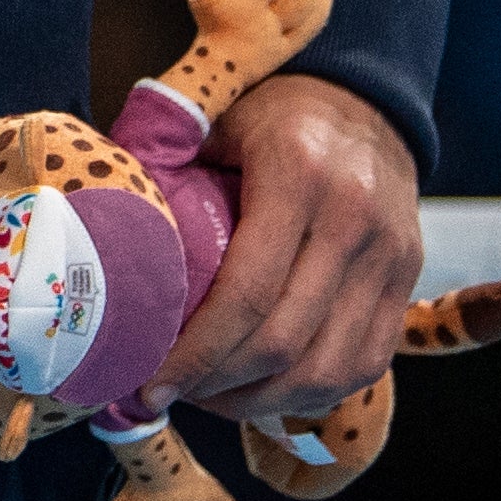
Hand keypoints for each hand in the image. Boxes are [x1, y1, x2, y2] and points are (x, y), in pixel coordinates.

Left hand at [157, 72, 419, 425]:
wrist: (363, 99)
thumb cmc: (269, 111)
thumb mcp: (211, 118)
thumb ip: (160, 164)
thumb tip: (93, 226)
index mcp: (298, 175)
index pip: (246, 292)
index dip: (195, 352)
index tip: (149, 380)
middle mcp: (355, 222)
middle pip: (286, 342)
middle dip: (218, 385)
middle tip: (166, 395)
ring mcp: (392, 259)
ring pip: (331, 368)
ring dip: (263, 401)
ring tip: (207, 401)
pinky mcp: (407, 283)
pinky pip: (365, 363)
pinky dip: (311, 392)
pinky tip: (261, 391)